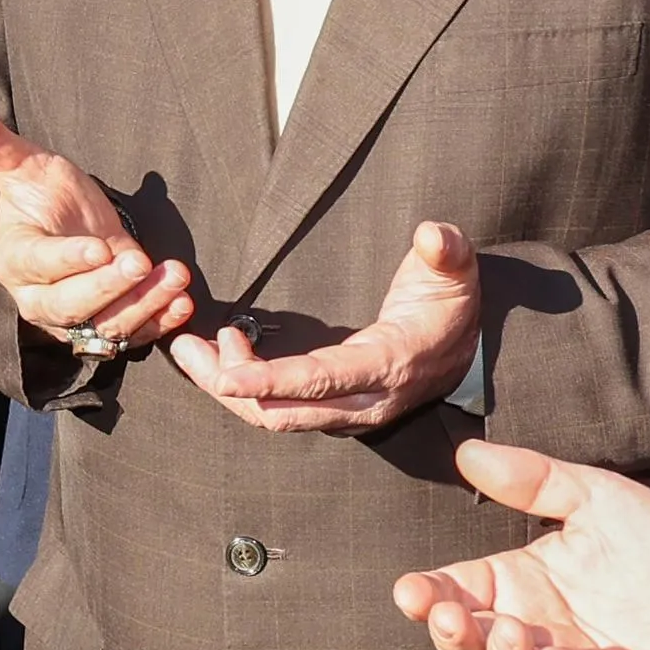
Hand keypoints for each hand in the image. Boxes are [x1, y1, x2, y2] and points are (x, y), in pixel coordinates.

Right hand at [0, 94, 194, 354]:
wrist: (70, 222)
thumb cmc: (42, 192)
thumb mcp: (22, 163)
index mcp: (15, 258)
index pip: (38, 264)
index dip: (68, 260)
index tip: (100, 248)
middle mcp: (39, 297)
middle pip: (69, 306)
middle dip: (107, 287)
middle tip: (138, 262)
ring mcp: (76, 317)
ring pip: (104, 326)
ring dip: (142, 305)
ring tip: (173, 279)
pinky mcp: (107, 324)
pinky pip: (132, 334)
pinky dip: (158, 322)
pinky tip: (181, 302)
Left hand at [169, 222, 484, 431]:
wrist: (464, 348)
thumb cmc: (451, 305)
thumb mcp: (456, 272)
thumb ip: (447, 252)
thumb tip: (433, 234)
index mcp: (387, 368)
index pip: (320, 382)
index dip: (270, 382)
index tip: (224, 376)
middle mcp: (363, 403)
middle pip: (282, 411)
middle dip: (227, 385)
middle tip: (185, 347)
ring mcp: (345, 413)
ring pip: (274, 415)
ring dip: (228, 386)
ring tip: (192, 348)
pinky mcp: (332, 410)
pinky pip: (279, 408)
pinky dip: (245, 388)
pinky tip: (223, 354)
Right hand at [392, 439, 649, 649]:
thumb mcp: (597, 498)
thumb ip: (534, 480)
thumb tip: (467, 452)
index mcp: (521, 586)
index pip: (458, 593)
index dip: (428, 596)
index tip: (410, 590)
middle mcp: (535, 632)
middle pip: (472, 647)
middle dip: (453, 636)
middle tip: (447, 614)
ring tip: (504, 632)